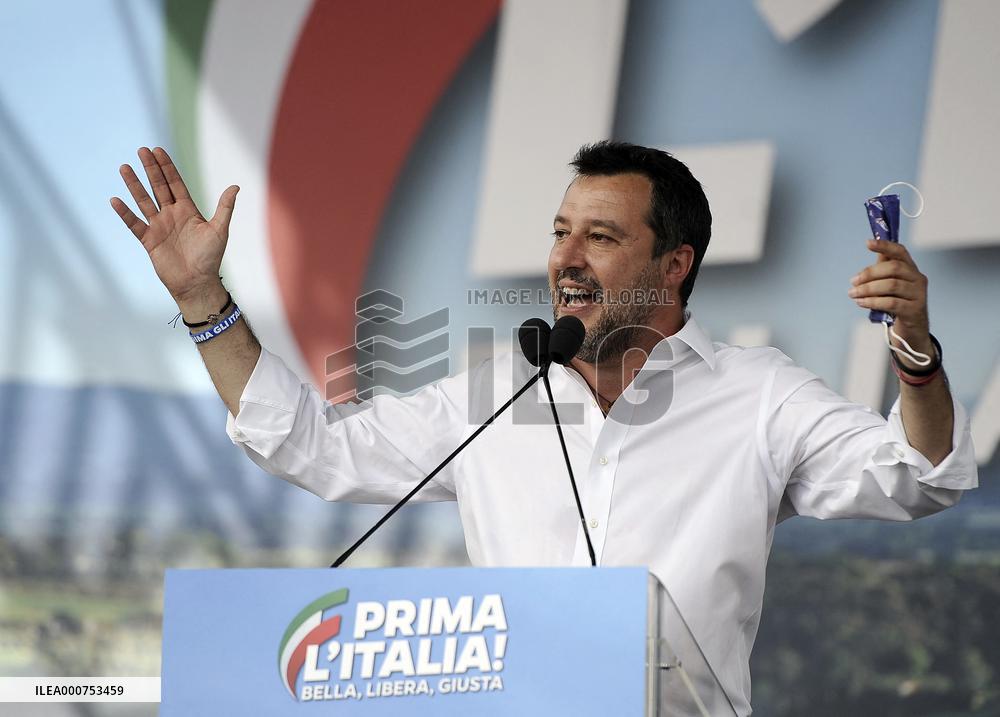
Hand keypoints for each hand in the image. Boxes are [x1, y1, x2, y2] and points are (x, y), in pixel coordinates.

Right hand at [110, 147, 238, 300]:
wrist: (197, 283)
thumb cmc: (211, 258)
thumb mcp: (219, 230)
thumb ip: (224, 208)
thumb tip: (235, 186)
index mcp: (188, 210)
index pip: (175, 184)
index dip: (167, 167)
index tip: (158, 150)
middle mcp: (172, 215)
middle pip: (158, 187)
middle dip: (151, 169)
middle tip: (142, 150)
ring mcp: (159, 227)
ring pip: (144, 201)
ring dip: (134, 185)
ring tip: (125, 167)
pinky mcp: (149, 240)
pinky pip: (134, 224)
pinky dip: (125, 213)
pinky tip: (115, 200)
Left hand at [848, 238, 932, 359]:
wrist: (911, 332)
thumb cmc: (898, 305)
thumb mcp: (891, 285)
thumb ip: (883, 268)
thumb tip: (872, 245)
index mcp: (911, 269)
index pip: (900, 252)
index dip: (885, 246)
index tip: (868, 243)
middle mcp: (918, 279)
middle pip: (893, 268)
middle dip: (870, 273)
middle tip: (853, 281)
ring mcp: (919, 295)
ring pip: (891, 285)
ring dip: (868, 289)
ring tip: (853, 294)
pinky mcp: (914, 310)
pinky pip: (891, 302)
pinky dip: (873, 301)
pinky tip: (860, 302)